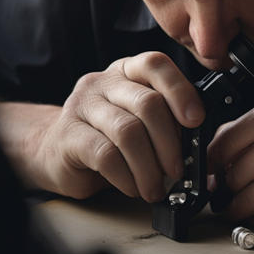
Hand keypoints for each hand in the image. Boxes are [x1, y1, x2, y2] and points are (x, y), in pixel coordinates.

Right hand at [32, 52, 204, 200]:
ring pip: (128, 132)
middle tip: (177, 170)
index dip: (181, 91)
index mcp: (128, 72)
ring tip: (155, 188)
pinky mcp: (68, 134)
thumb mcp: (139, 120)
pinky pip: (106, 156)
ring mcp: (82, 105)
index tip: (196, 120)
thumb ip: (165, 119)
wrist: (55, 152)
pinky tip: (133, 188)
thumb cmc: (107, 138)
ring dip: (149, 167)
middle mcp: (104, 82)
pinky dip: (127, 177)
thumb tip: (198, 141)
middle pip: (147, 104)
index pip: (156, 65)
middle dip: (170, 143)